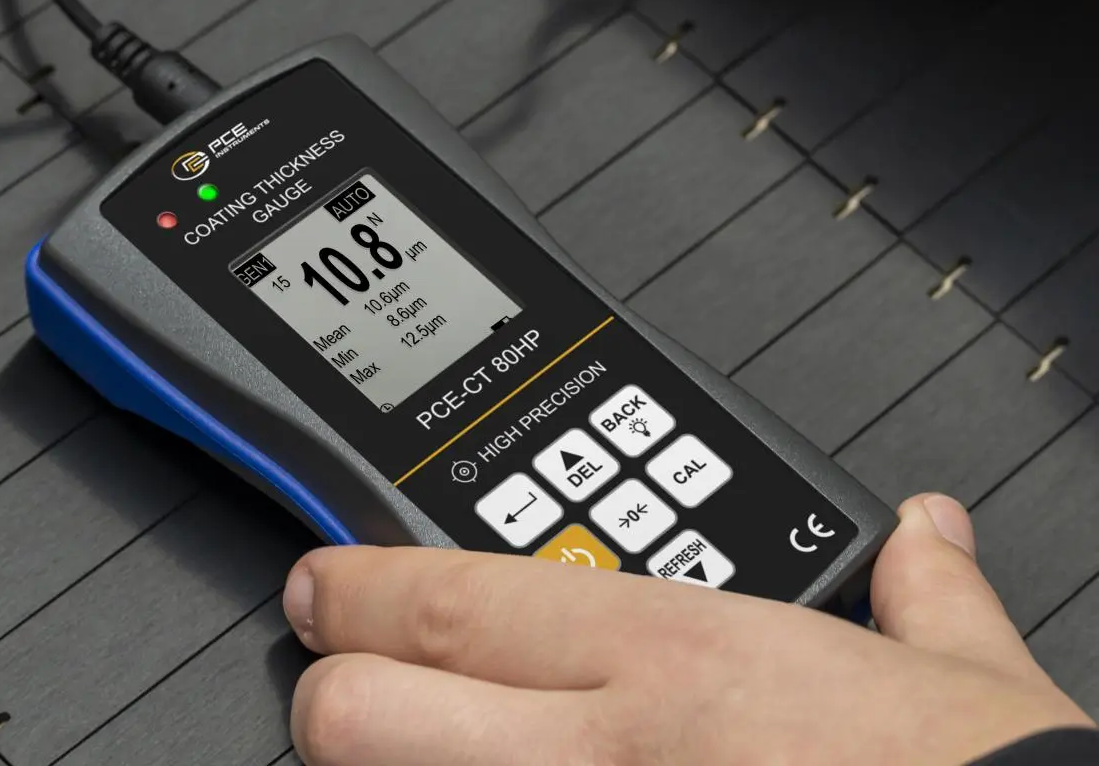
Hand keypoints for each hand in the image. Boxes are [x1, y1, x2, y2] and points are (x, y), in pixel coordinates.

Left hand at [283, 494, 1092, 764]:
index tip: (322, 583)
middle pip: (371, 717)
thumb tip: (925, 537)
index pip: (456, 602)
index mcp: (678, 661)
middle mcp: (610, 760)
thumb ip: (922, 594)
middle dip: (326, 694)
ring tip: (398, 755)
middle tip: (328, 678)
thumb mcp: (958, 679)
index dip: (360, 587)